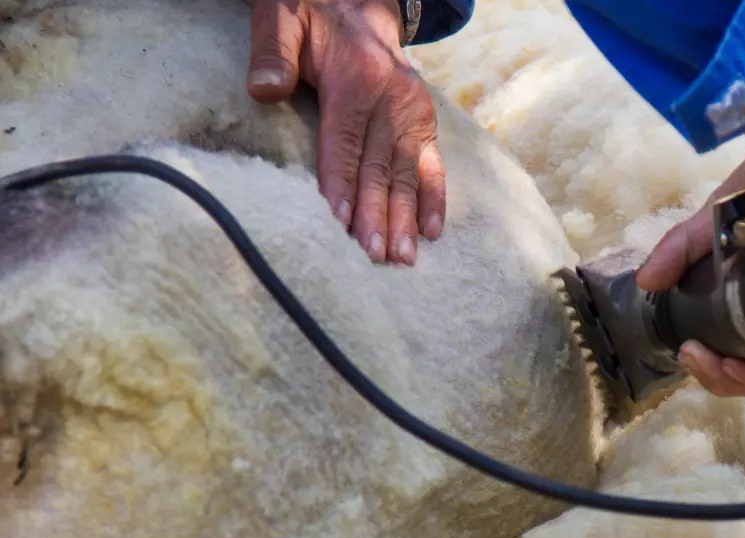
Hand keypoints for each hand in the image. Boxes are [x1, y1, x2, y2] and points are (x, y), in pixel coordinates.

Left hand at [243, 0, 444, 264]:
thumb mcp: (284, 18)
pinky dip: (434, 199)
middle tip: (373, 256)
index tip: (339, 225)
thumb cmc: (312, 17)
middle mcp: (393, 98)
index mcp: (358, 78)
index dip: (342, 185)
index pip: (346, 142)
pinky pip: (432, 165)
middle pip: (380, 166)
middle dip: (376, 215)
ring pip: (407, 173)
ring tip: (401, 258)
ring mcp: (414, 112)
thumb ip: (274, 51)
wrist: (356, 4)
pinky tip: (432, 232)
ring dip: (405, 218)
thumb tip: (264, 88)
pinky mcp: (425, 122)